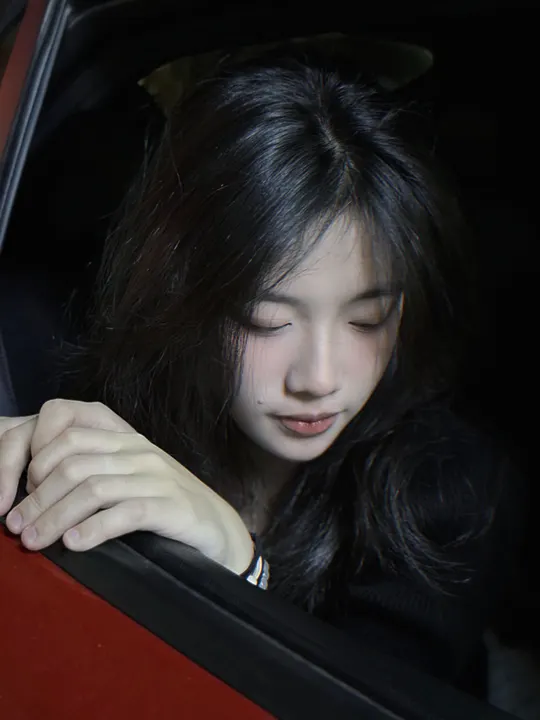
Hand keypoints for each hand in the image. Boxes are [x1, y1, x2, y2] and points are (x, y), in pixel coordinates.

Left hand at [0, 400, 252, 573]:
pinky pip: (125, 514)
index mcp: (125, 438)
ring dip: (54, 517)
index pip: (69, 428)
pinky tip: (75, 544)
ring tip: (34, 541)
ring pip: (92, 488)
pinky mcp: (171, 506)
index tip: (20, 490)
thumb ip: (94, 473)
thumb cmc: (167, 505)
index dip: (34, 455)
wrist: (219, 527)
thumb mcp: (129, 478)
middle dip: (36, 496)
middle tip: (16, 526)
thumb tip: (35, 492)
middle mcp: (138, 451)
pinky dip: (94, 529)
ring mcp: (157, 477)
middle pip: (72, 462)